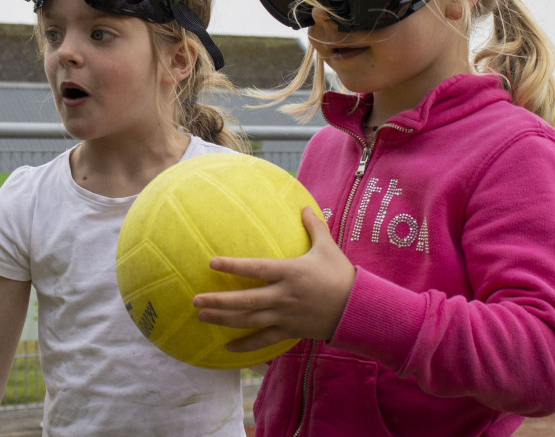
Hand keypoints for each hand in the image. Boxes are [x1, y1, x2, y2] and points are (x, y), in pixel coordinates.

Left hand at [193, 206, 355, 351]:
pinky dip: (246, 345)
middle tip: (195, 300)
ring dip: (224, 319)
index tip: (212, 263)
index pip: (256, 268)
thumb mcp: (328, 247)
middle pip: (246, 300)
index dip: (233, 266)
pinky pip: (264, 340)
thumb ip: (314, 226)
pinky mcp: (290, 331)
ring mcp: (286, 316)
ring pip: (250, 320)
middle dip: (219, 301)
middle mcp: (284, 295)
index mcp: (290, 272)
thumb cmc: (342, 275)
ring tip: (202, 316)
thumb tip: (305, 206)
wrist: (359, 309)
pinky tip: (227, 348)